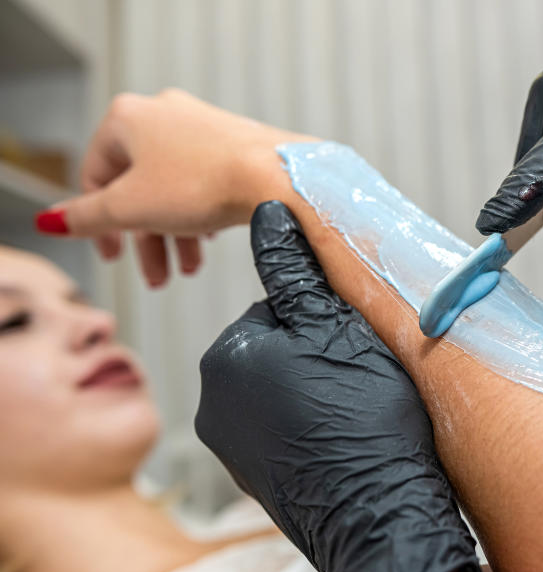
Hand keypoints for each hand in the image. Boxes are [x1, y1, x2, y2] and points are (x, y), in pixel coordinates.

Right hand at [38, 89, 313, 285]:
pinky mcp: (236, 142)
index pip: (95, 176)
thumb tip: (54, 220)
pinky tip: (210, 240)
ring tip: (189, 269)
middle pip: (139, 187)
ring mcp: (203, 125)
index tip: (114, 256)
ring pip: (175, 188)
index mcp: (127, 119)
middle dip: (147, 239)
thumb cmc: (207, 184)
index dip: (99, 223)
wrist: (280, 178)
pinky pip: (206, 182)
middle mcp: (165, 113)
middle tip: (157, 277)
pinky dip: (201, 214)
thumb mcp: (130, 209)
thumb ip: (86, 217)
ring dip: (176, 234)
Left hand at [195, 201, 489, 571]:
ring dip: (316, 392)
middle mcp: (214, 401)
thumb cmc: (363, 419)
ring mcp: (232, 446)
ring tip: (354, 413)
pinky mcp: (255, 478)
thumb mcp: (336, 326)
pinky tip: (344, 441)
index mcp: (227, 355)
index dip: (327, 322)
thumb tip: (268, 212)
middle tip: (359, 381)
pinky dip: (312, 429)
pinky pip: (285, 431)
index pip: (278, 308)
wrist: (377, 516)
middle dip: (317, 356)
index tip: (356, 346)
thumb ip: (295, 269)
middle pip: (277, 350)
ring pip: (282, 391)